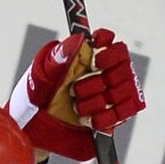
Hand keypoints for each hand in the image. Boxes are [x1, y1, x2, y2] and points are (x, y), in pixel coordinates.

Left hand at [8, 28, 145, 160]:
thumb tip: (79, 38)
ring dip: (95, 102)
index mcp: (92, 56)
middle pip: (121, 69)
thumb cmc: (42, 95)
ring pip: (121, 92)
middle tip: (75, 91)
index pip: (114, 45)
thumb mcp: (44, 76)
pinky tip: (87, 119)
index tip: (96, 60)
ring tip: (78, 106)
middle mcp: (111, 71)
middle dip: (95, 83)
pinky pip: (123, 113)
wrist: (41, 126)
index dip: (109, 51)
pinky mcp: (120, 113)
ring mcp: (118, 92)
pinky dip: (102, 118)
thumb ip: (60, 56)